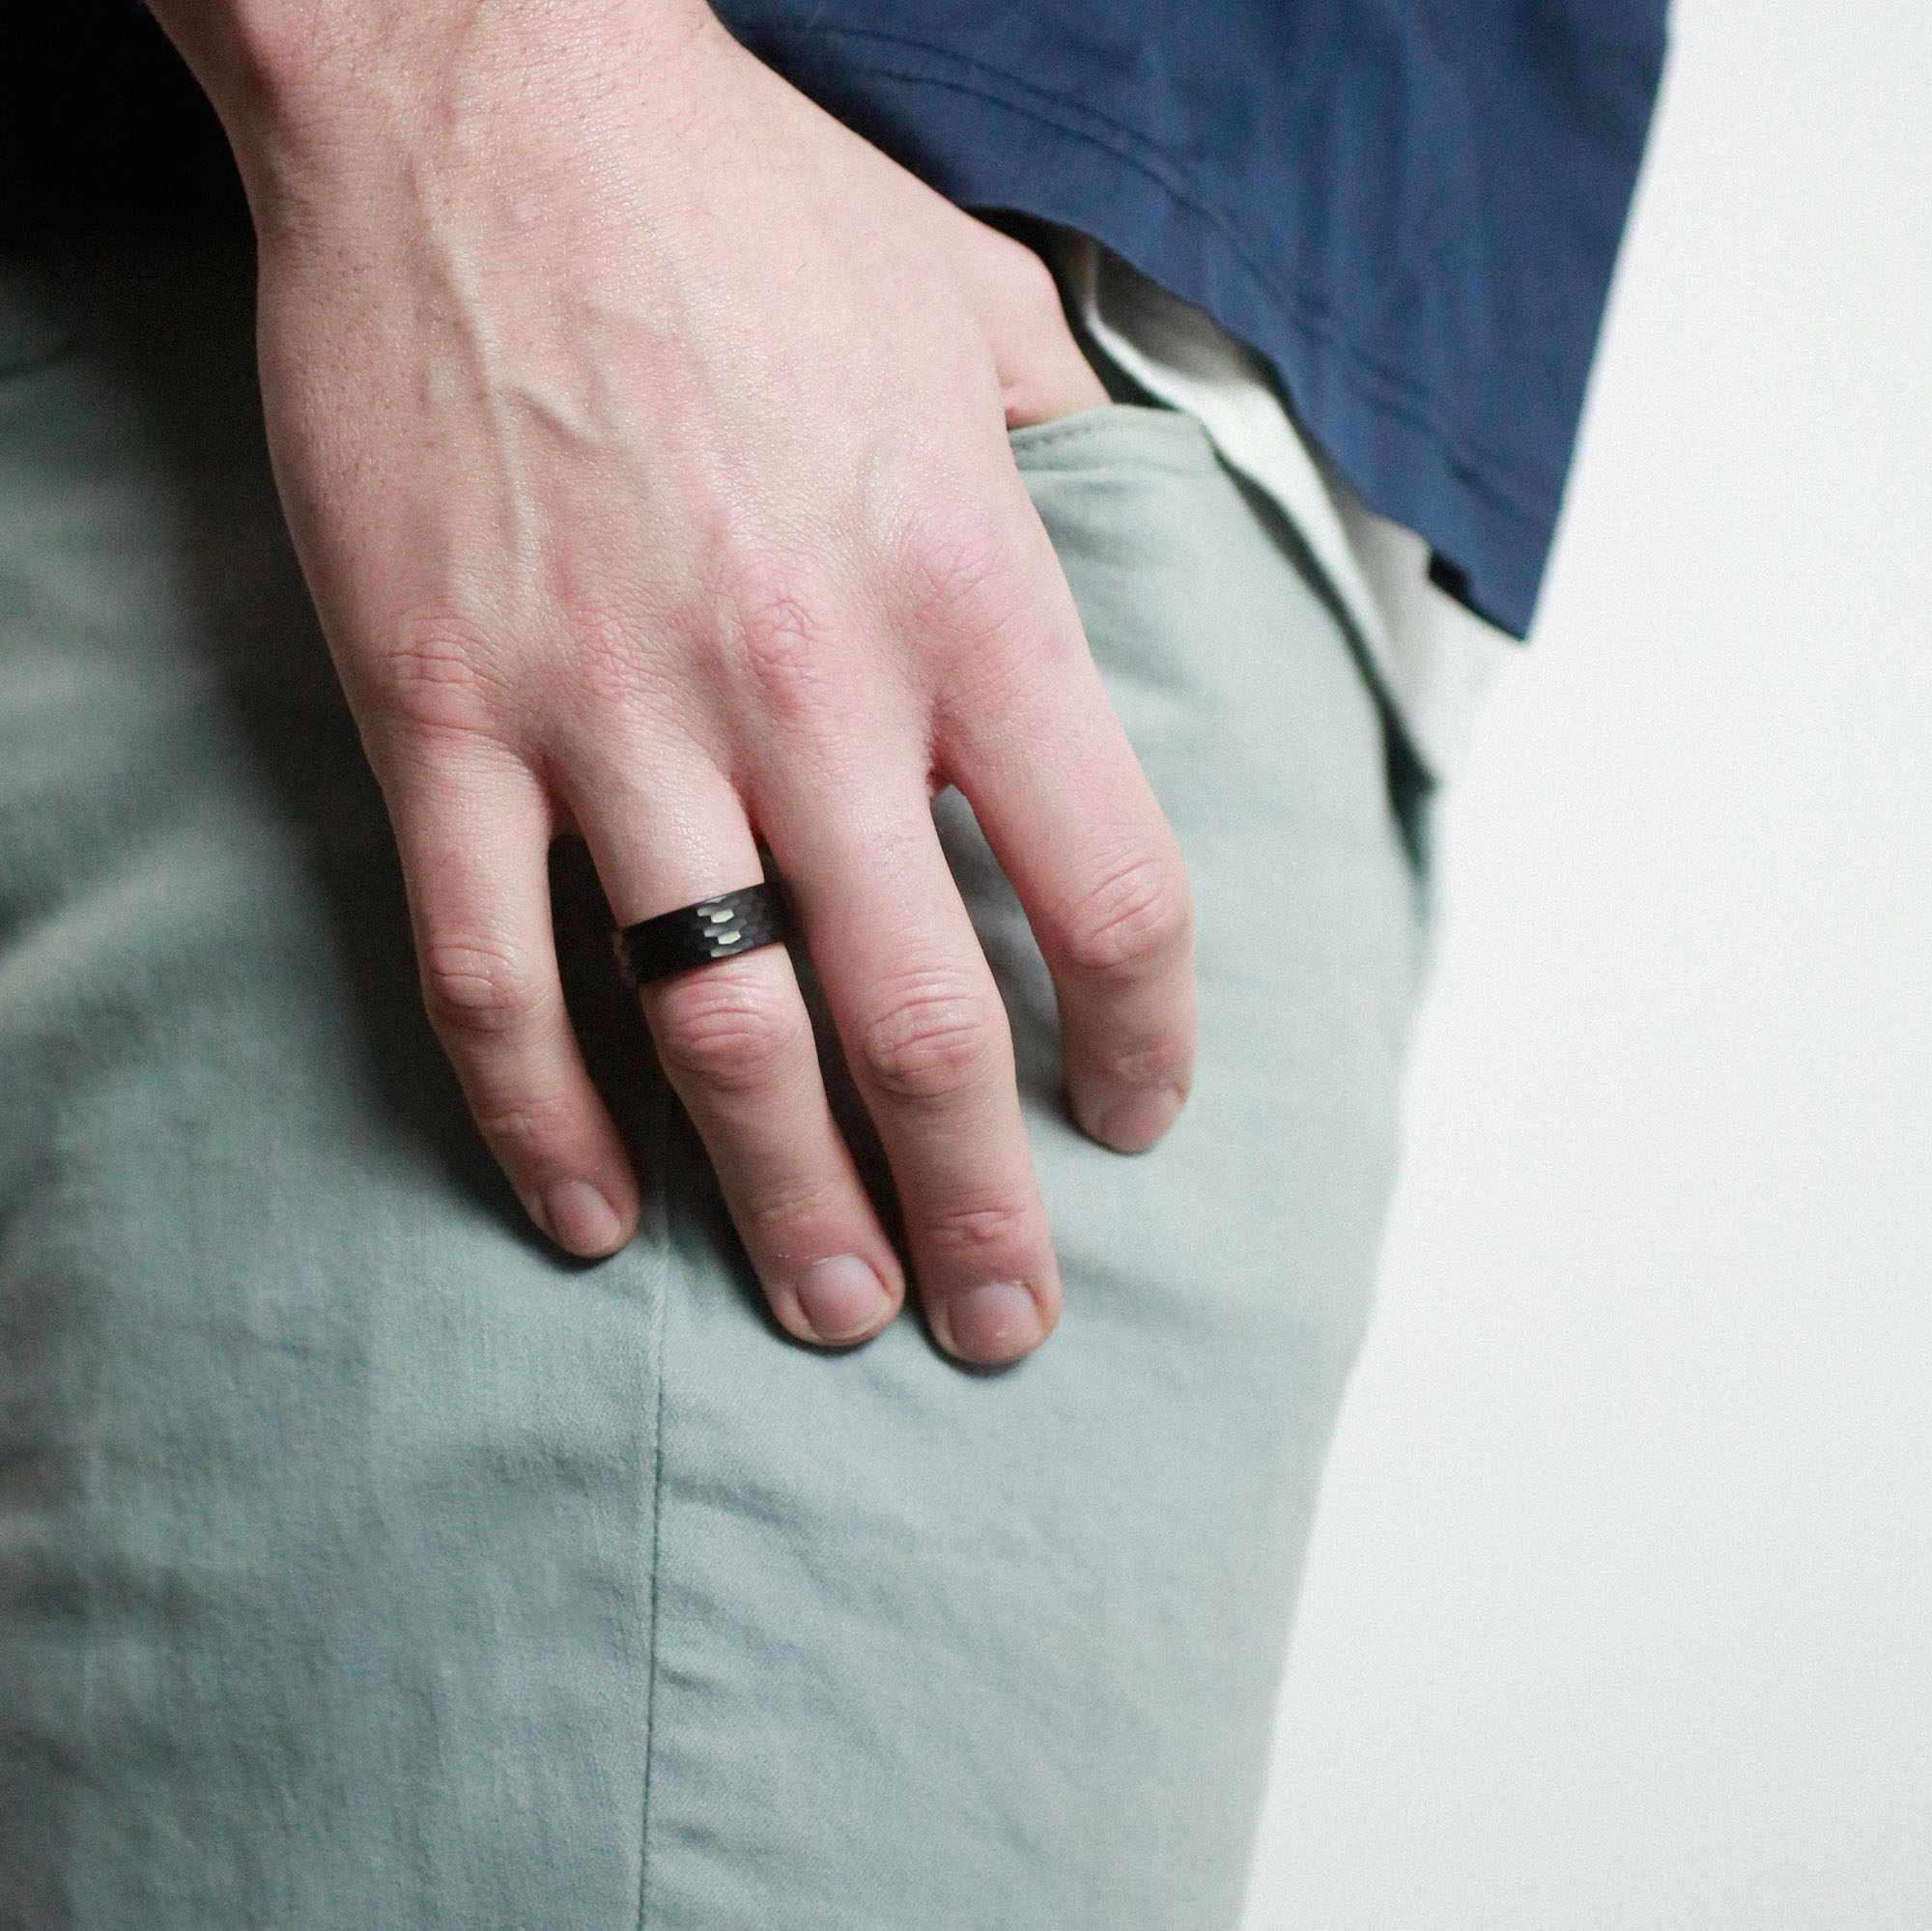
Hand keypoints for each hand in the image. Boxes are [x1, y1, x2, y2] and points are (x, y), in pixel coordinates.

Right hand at [160, 0, 1195, 1361]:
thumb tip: (1146, 544)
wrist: (478, 90)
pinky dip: (537, 1121)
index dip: (1144, 1042)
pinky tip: (592, 1219)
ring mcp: (607, 714)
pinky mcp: (442, 714)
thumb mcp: (975, 313)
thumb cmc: (741, 198)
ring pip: (717, 1031)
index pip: (1110, 894)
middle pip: (923, 1020)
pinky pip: (488, 972)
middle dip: (978, 1201)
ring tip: (835, 1311)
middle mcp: (805, 682)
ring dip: (788, 1199)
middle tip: (1000, 1324)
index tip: (1135, 1117)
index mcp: (968, 594)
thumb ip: (1080, 463)